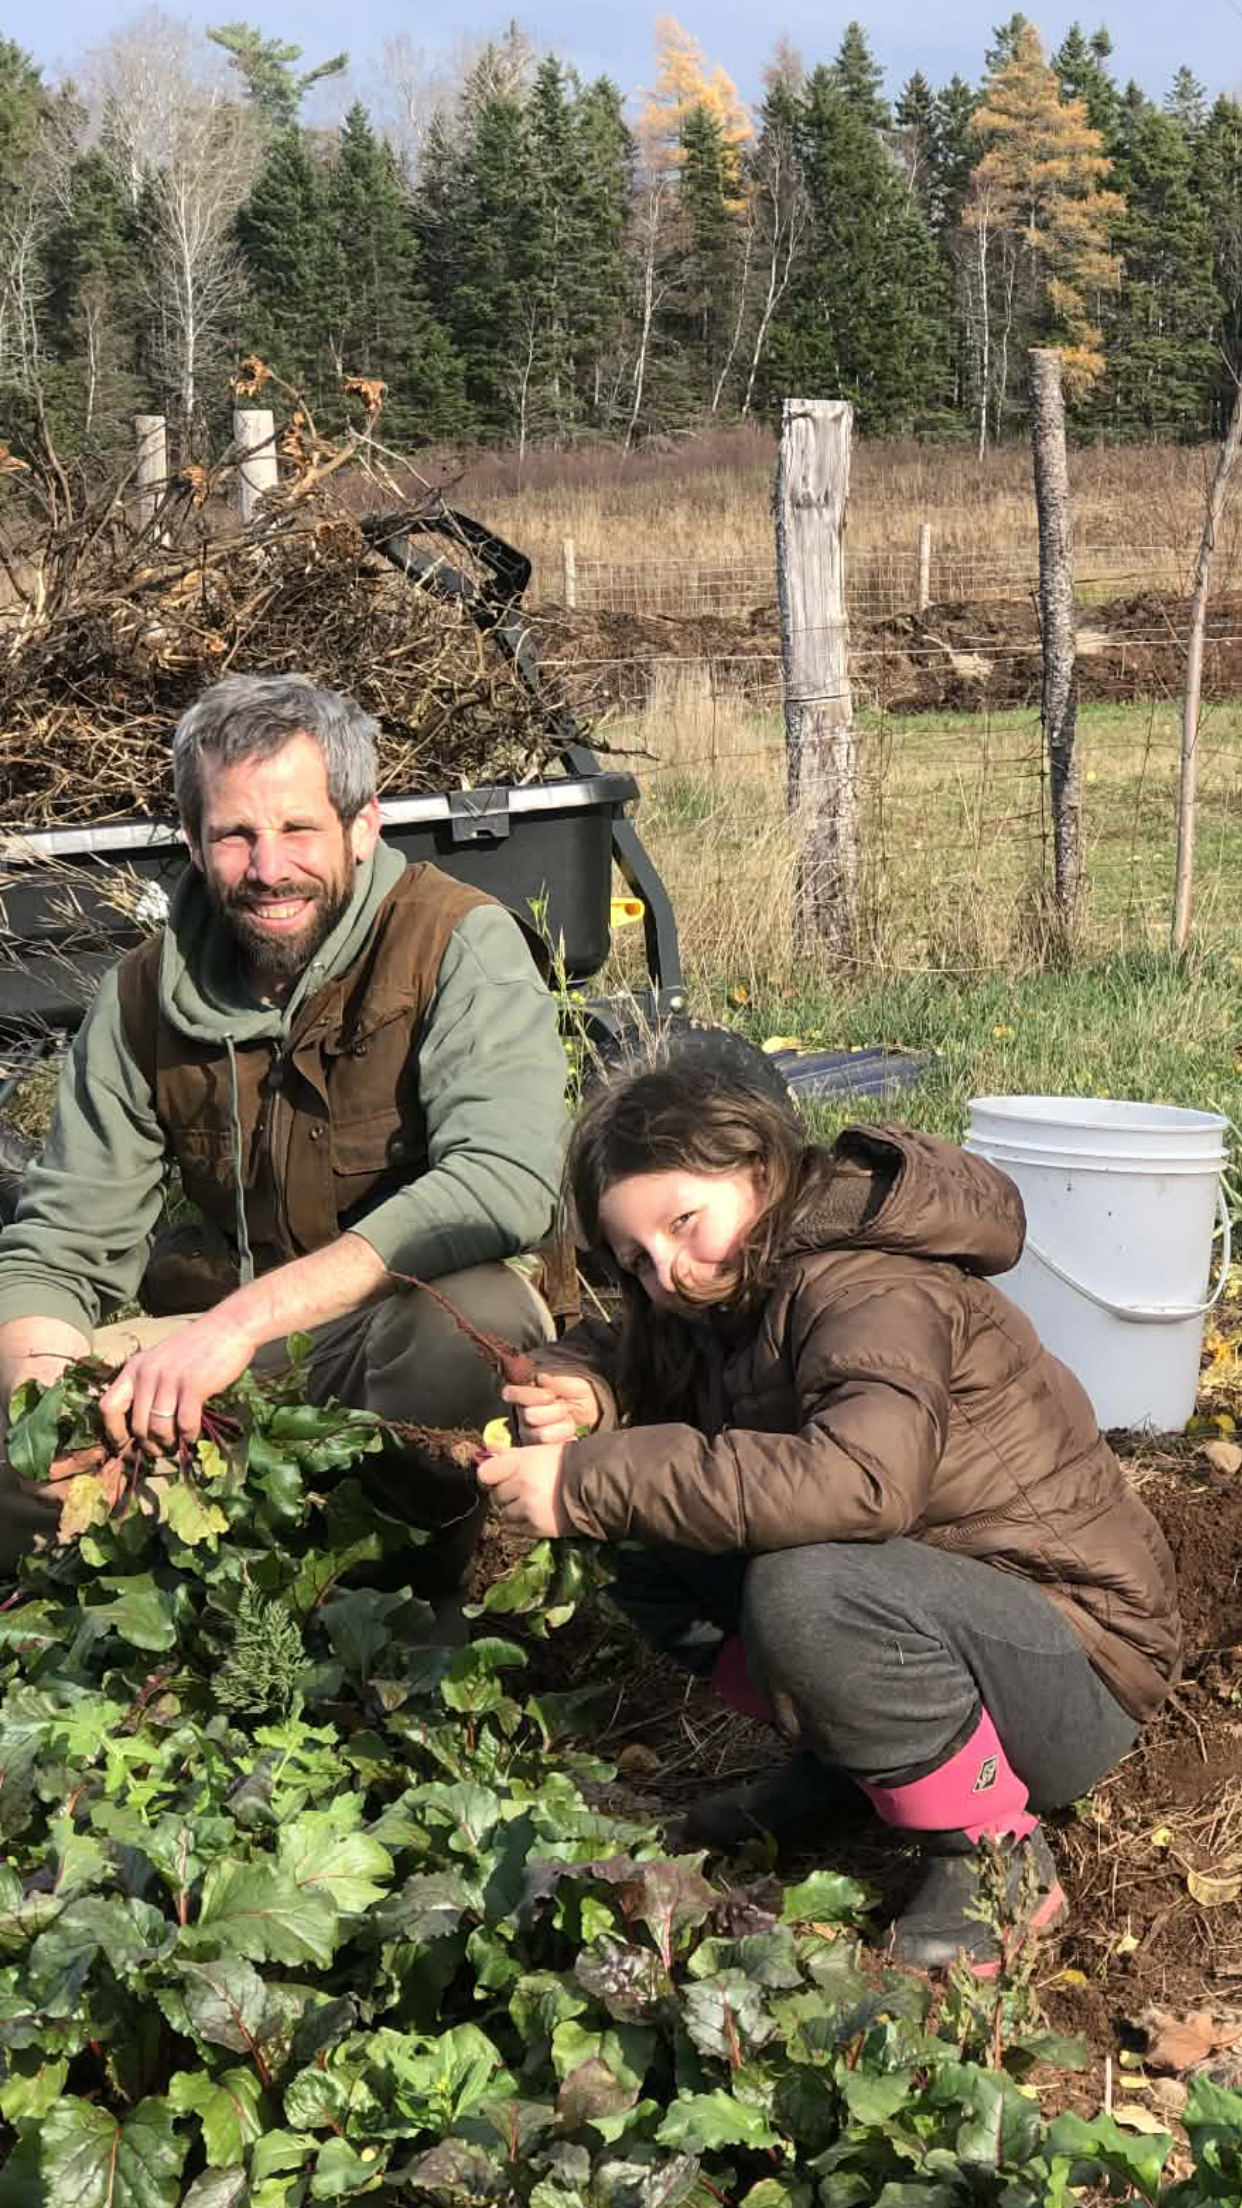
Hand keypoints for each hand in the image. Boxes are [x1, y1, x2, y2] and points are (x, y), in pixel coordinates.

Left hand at [98, 1308, 257, 1449]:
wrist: (229, 1327)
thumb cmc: (196, 1348)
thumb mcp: (161, 1362)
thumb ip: (149, 1386)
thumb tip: (142, 1428)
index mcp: (134, 1367)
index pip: (108, 1406)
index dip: (114, 1432)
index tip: (125, 1445)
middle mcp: (147, 1373)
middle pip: (136, 1425)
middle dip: (149, 1444)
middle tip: (162, 1449)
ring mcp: (169, 1379)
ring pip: (158, 1428)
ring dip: (169, 1443)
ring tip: (178, 1443)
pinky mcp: (193, 1385)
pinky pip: (184, 1424)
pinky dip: (189, 1435)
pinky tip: (193, 1434)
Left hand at [477, 1441, 569, 1537]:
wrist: (596, 1486)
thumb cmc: (567, 1465)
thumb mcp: (538, 1451)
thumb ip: (511, 1455)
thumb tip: (486, 1450)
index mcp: (520, 1461)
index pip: (485, 1473)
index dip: (489, 1477)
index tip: (495, 1479)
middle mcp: (521, 1483)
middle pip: (496, 1496)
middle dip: (506, 1495)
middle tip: (522, 1491)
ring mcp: (527, 1507)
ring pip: (504, 1514)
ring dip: (513, 1511)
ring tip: (531, 1505)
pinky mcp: (535, 1527)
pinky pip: (514, 1530)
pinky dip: (520, 1525)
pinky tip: (534, 1516)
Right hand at [502, 1370, 600, 1446]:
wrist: (594, 1416)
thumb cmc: (580, 1396)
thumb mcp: (574, 1384)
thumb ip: (556, 1381)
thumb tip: (540, 1378)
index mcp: (527, 1392)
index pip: (510, 1393)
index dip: (528, 1395)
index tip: (550, 1396)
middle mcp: (524, 1412)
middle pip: (528, 1415)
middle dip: (554, 1411)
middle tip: (565, 1407)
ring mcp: (529, 1432)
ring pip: (539, 1433)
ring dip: (561, 1425)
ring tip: (569, 1419)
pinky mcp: (538, 1448)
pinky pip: (548, 1446)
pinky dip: (564, 1437)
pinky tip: (570, 1432)